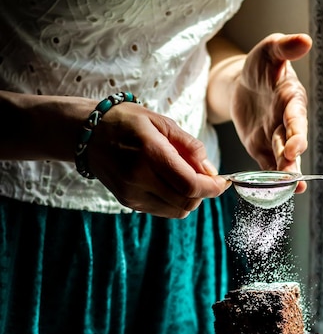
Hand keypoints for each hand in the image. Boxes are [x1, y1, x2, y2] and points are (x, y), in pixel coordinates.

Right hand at [88, 103, 228, 217]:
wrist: (87, 134)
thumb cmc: (126, 122)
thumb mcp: (161, 122)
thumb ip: (189, 146)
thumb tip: (210, 170)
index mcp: (149, 153)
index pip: (190, 185)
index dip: (212, 188)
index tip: (223, 182)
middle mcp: (139, 178)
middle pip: (186, 202)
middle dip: (204, 194)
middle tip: (207, 178)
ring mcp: (132, 193)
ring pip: (176, 210)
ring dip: (190, 199)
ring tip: (186, 178)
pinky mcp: (128, 202)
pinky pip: (163, 210)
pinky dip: (175, 200)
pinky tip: (170, 182)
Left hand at [231, 33, 311, 192]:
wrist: (244, 84)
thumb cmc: (260, 65)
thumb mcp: (268, 51)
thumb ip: (284, 47)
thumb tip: (304, 39)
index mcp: (291, 99)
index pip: (295, 117)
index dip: (296, 131)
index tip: (295, 146)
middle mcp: (287, 122)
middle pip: (291, 142)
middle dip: (291, 159)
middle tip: (291, 174)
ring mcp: (275, 137)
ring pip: (282, 159)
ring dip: (285, 174)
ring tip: (291, 189)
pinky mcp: (261, 149)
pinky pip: (266, 166)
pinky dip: (269, 180)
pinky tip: (275, 194)